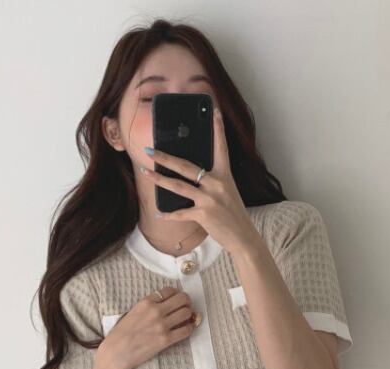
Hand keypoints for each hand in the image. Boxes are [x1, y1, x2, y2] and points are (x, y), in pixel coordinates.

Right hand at [103, 286, 194, 368]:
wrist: (117, 353)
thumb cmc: (121, 334)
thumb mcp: (133, 312)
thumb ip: (148, 306)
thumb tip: (166, 304)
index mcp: (146, 302)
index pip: (169, 291)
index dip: (176, 294)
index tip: (177, 299)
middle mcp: (155, 311)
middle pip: (182, 299)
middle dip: (187, 302)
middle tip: (186, 307)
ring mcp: (162, 326)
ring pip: (186, 313)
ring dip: (189, 315)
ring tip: (186, 319)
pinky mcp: (166, 340)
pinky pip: (186, 330)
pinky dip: (189, 328)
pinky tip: (186, 329)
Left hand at [138, 107, 259, 255]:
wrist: (243, 237)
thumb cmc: (234, 215)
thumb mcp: (227, 193)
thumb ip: (212, 182)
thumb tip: (191, 176)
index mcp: (225, 176)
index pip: (221, 148)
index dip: (217, 128)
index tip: (213, 110)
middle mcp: (217, 184)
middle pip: (187, 166)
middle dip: (166, 158)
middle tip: (150, 150)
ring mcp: (209, 200)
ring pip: (179, 186)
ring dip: (159, 180)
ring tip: (145, 173)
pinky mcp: (203, 215)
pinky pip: (181, 213)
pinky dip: (169, 215)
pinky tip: (159, 214)